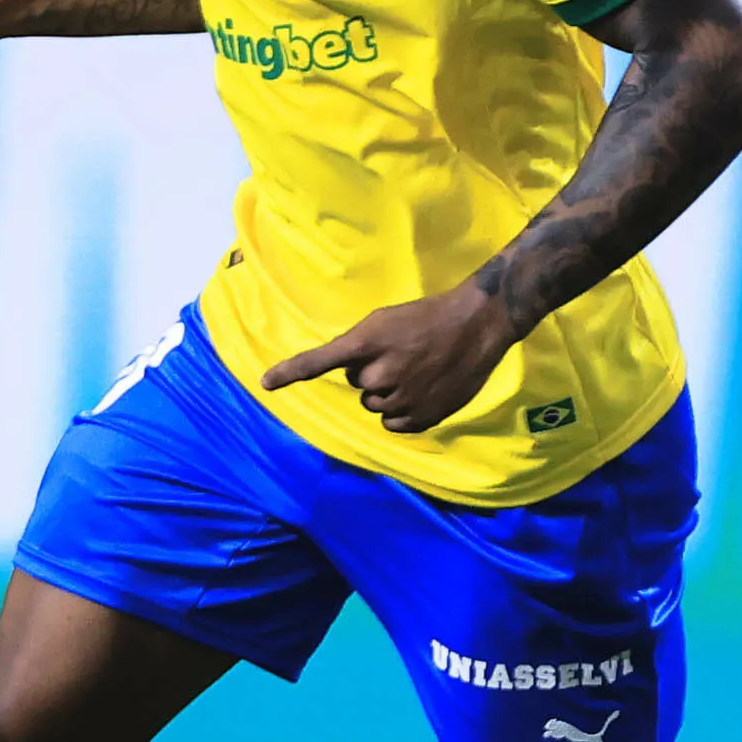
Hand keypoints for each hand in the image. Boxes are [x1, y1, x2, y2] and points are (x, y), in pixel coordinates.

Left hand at [260, 284, 518, 434]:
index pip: (321, 360)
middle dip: (371, 373)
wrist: (476, 325)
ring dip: (388, 392)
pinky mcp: (423, 416)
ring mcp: (403, 397)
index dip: (291, 372)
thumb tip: (348, 370)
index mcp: (369, 342)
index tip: (265, 383)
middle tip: (399, 355)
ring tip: (415, 370)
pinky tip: (422, 391)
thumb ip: (362, 347)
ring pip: (375, 405)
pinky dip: (402, 412)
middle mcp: (382, 372)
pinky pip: (393, 424)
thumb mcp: (386, 321)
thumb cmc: (427, 317)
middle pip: (357, 384)